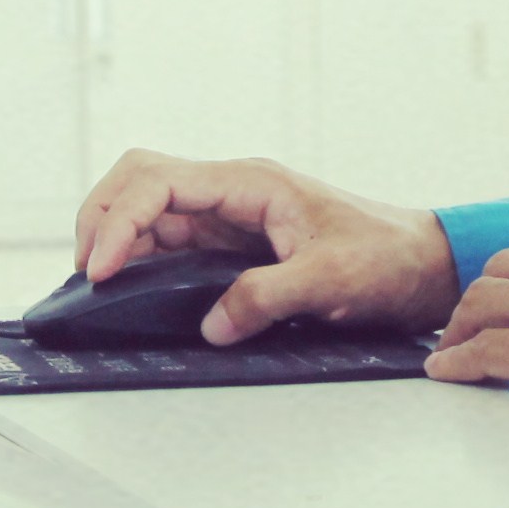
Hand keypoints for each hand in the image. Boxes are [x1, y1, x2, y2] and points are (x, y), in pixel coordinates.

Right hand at [69, 147, 462, 343]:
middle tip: (87, 276)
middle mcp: (230, 193)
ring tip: (96, 287)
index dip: (118, 221)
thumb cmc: (386, 257)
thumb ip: (268, 298)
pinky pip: (168, 244)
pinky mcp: (230, 247)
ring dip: (113, 240)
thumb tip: (212, 325)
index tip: (102, 269)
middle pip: (138, 183)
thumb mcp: (330, 280)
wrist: (422, 264)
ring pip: (146, 212)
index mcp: (250, 183)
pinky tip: (126, 290)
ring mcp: (227, 218)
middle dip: (100, 220)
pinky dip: (137, 261)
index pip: (159, 182)